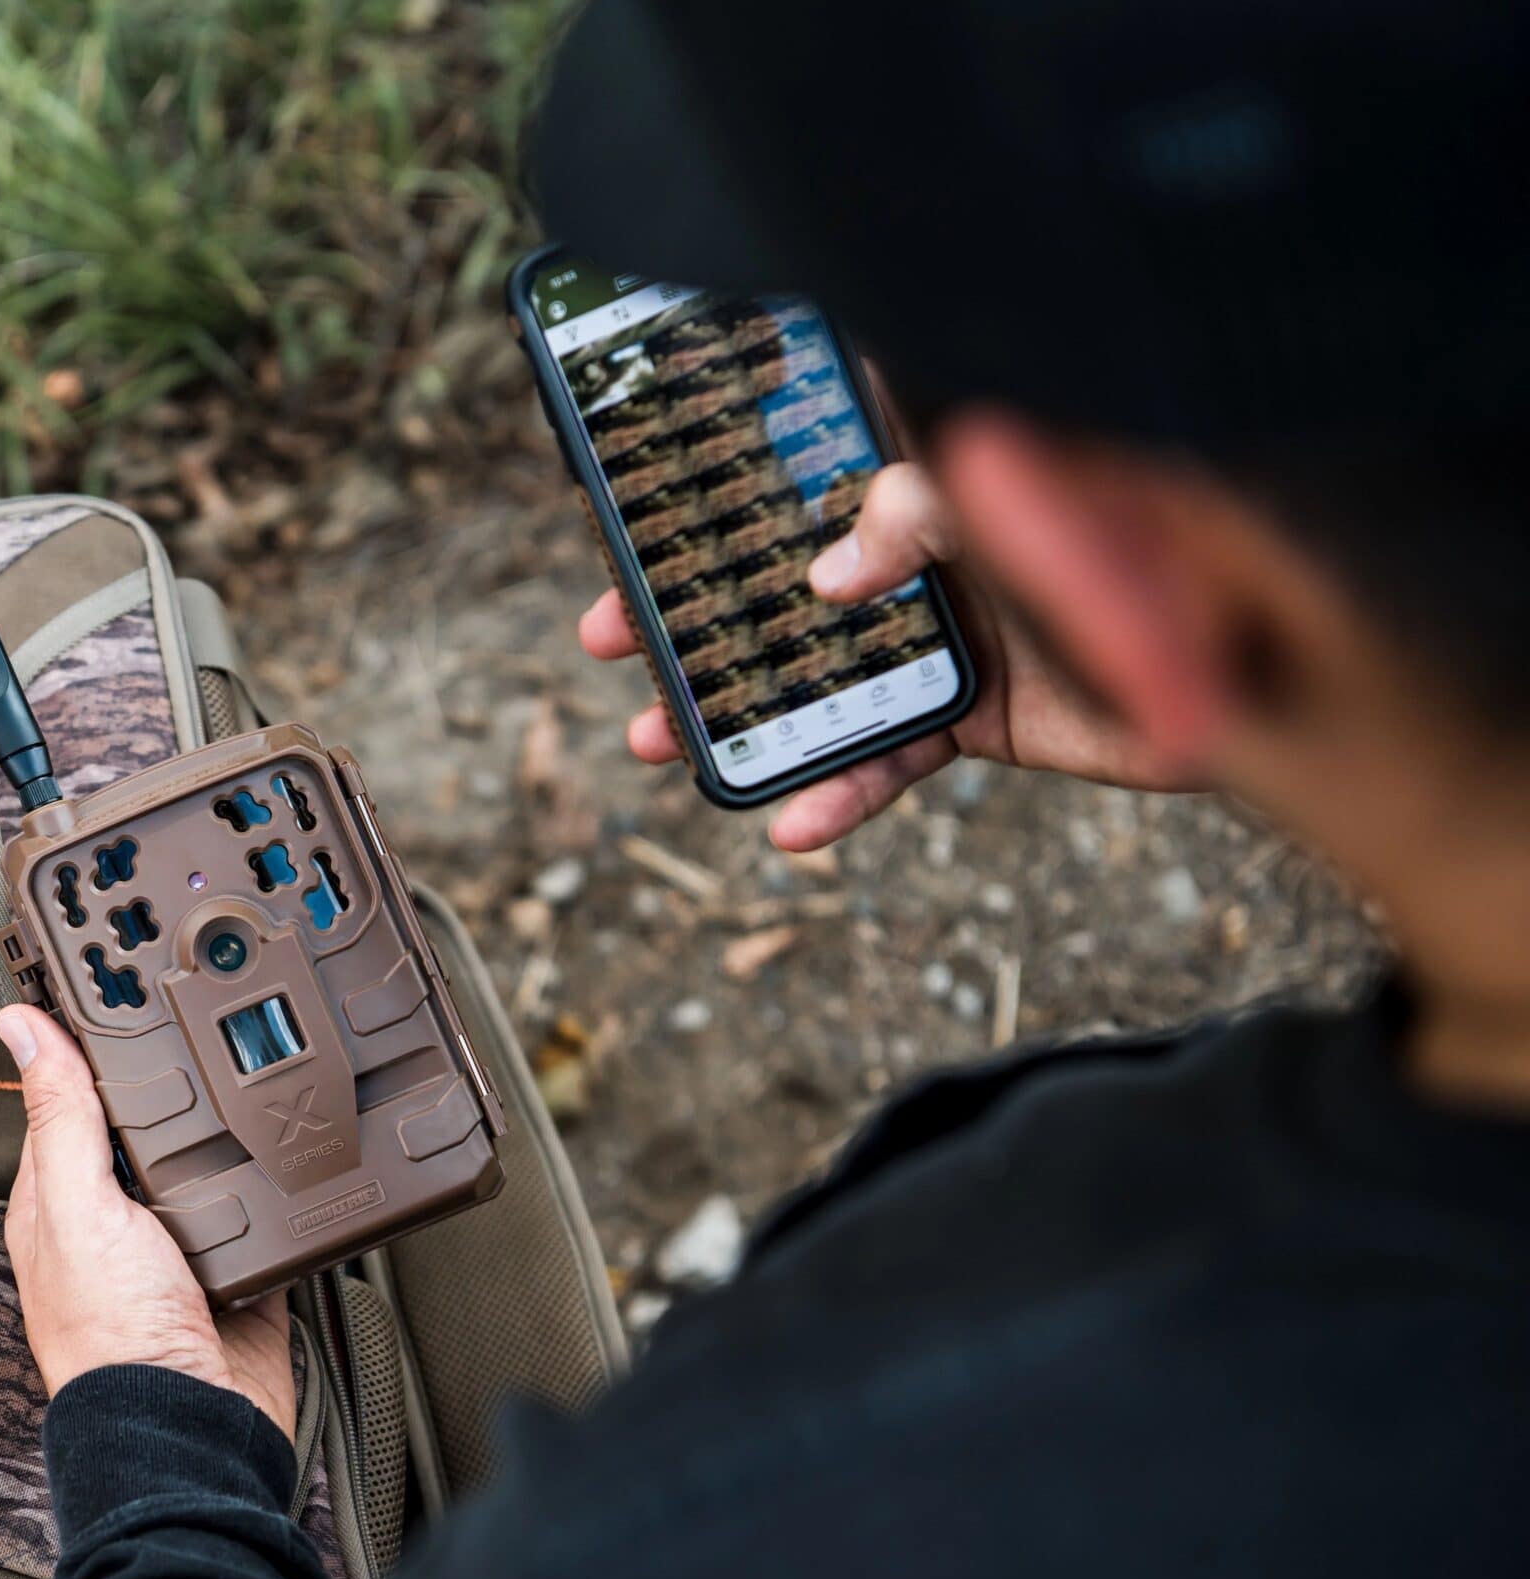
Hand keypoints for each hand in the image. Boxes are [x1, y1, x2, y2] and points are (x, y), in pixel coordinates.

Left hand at [0, 1004, 295, 1439]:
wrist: (195, 1428)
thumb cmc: (112, 1338)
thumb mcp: (77, 1207)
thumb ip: (59, 1117)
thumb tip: (22, 1028)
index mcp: (60, 1200)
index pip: (70, 1100)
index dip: (89, 1047)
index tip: (116, 985)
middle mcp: (118, 1220)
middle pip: (148, 1127)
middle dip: (173, 1084)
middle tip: (205, 1009)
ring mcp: (181, 1245)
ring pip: (209, 1161)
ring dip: (230, 1128)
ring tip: (256, 1063)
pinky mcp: (240, 1267)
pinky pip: (265, 1208)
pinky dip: (279, 1182)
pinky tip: (292, 1147)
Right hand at [577, 461, 1193, 850]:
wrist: (1274, 649)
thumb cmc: (1155, 529)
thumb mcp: (1020, 485)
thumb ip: (920, 508)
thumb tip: (827, 576)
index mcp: (927, 464)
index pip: (797, 454)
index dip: (710, 481)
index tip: (624, 504)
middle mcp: (924, 546)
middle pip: (777, 576)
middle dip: (686, 611)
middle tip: (605, 636)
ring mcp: (947, 632)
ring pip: (813, 676)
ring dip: (733, 712)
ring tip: (655, 739)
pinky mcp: (980, 715)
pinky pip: (891, 760)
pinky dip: (841, 796)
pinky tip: (793, 823)